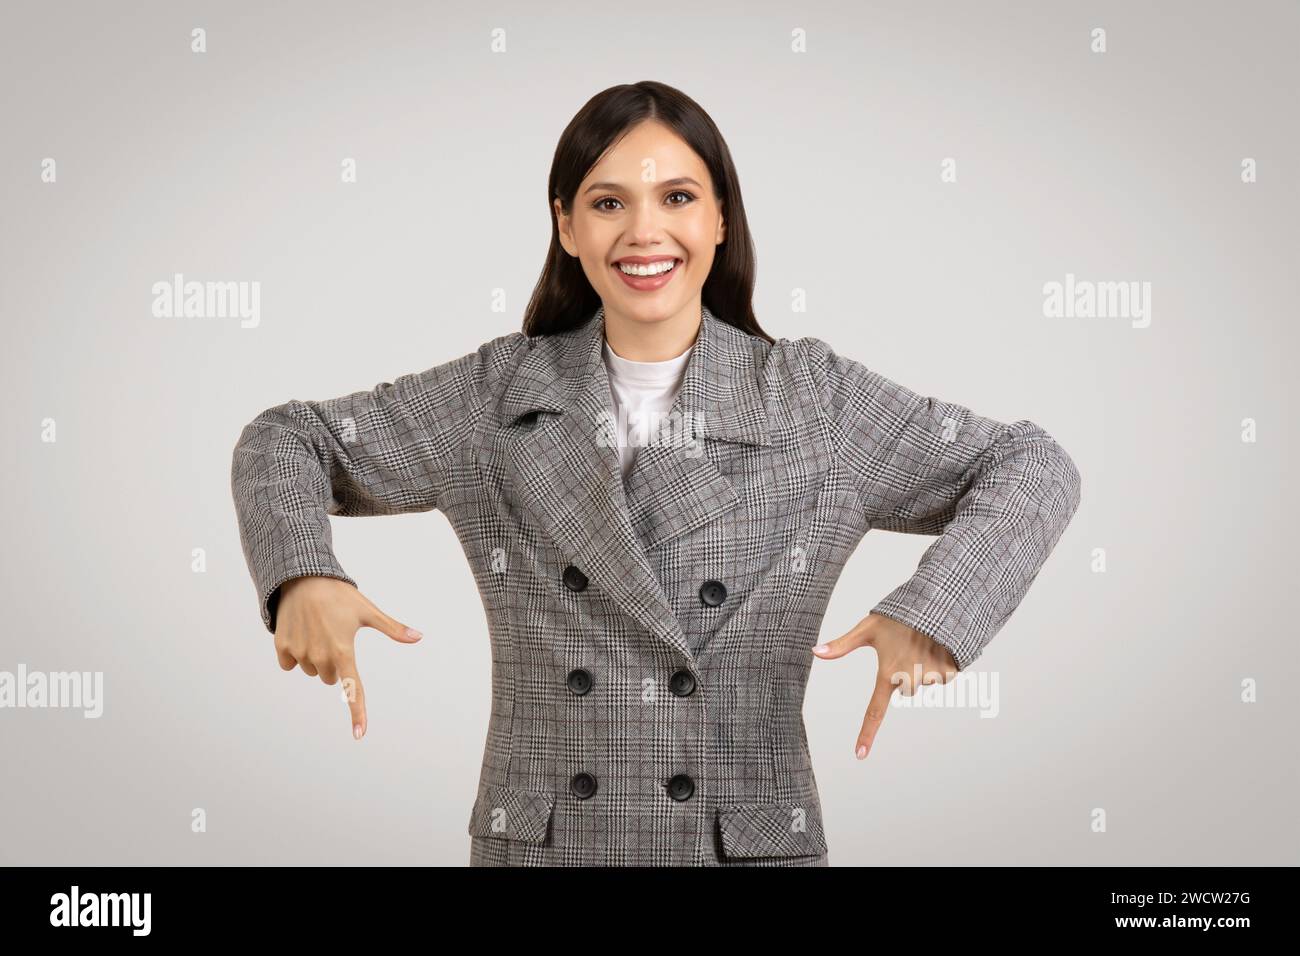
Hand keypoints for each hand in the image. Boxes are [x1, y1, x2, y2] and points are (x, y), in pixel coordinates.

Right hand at [274, 576, 422, 739]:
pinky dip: (294, 653)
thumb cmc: (339, 595)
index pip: (352, 689)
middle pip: (331, 678)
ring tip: (317, 629)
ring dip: (315, 657)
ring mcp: (299, 653)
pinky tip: (300, 632)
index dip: (357, 712)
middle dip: (334, 663)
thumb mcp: (368, 611)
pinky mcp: (282, 648)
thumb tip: (419, 637)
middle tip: (334, 636)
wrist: (302, 578)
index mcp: (343, 651)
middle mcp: (320, 656)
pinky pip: (289, 664)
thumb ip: (392, 629)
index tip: (360, 734)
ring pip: (311, 670)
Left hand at [812, 612, 957, 760]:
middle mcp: (910, 678)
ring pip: (925, 683)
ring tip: (923, 644)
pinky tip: (938, 647)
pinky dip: (941, 666)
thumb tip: (815, 652)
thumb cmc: (898, 616)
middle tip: (906, 649)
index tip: (860, 755)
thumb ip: (842, 644)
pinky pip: (944, 678)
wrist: (936, 602)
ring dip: (924, 669)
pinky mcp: (951, 671)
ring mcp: (932, 676)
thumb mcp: (868, 628)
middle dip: (906, 674)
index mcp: (888, 672)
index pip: (874, 710)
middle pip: (905, 690)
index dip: (867, 733)